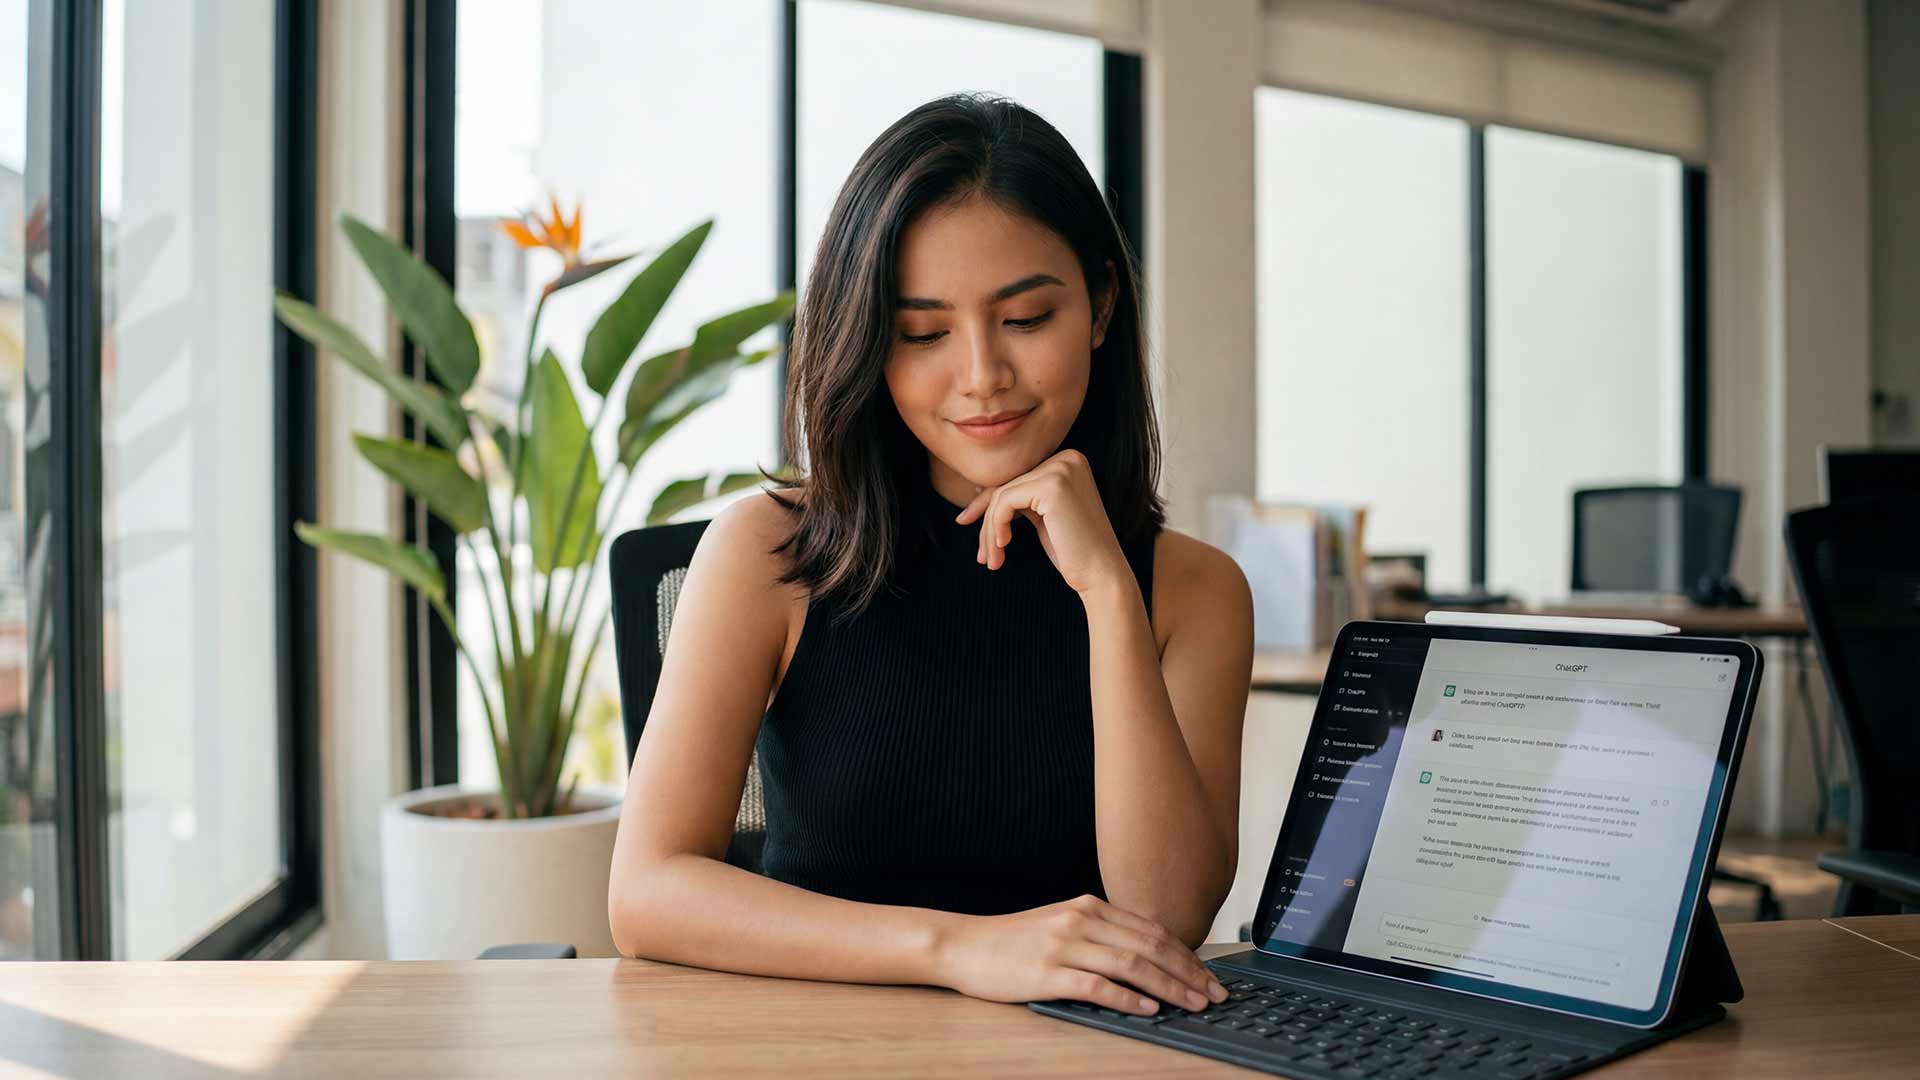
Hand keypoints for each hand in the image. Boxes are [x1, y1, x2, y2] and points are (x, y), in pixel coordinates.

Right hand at [932, 894, 1227, 1015]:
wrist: (964, 945)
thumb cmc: (1013, 942)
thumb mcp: (1061, 925)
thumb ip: (1100, 935)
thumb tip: (1147, 960)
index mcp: (1089, 907)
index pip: (1151, 930)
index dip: (1186, 954)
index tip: (1208, 976)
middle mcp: (1081, 920)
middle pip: (1149, 947)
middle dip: (1188, 972)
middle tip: (1214, 994)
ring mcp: (1064, 946)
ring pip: (1131, 965)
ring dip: (1169, 987)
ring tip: (1192, 1004)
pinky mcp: (1048, 972)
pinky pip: (1097, 986)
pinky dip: (1127, 998)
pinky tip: (1148, 1009)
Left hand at [953, 449, 1130, 595]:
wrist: (1101, 575)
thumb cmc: (1073, 552)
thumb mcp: (1042, 517)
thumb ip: (1020, 498)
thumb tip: (978, 488)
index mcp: (1068, 461)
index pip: (1016, 478)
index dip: (987, 503)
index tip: (966, 521)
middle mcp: (1067, 458)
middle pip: (1007, 485)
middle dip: (986, 522)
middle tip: (982, 555)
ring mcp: (1061, 469)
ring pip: (1002, 495)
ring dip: (990, 531)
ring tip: (991, 560)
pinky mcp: (1052, 486)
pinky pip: (1005, 502)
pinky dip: (997, 526)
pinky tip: (1003, 546)